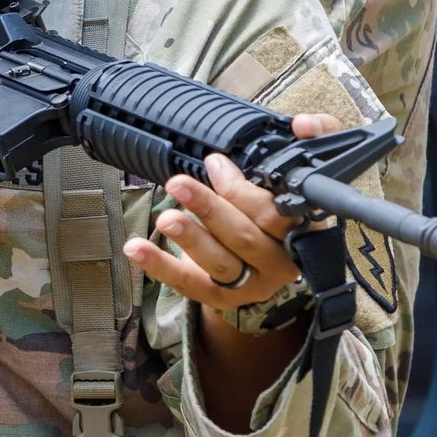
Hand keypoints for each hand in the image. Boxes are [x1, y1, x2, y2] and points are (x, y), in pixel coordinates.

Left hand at [124, 153, 300, 313]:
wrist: (265, 268)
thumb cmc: (270, 220)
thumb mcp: (279, 194)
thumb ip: (275, 165)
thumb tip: (271, 137)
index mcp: (301, 235)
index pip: (275, 215)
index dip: (243, 191)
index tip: (214, 164)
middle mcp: (279, 265)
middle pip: (245, 238)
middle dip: (210, 209)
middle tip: (179, 184)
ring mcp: (251, 286)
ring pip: (220, 263)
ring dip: (190, 238)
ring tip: (165, 219)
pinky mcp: (221, 299)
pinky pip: (189, 283)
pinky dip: (159, 265)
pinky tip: (136, 248)